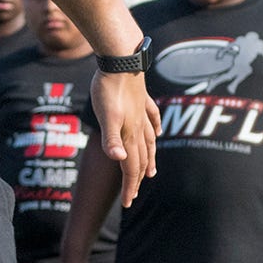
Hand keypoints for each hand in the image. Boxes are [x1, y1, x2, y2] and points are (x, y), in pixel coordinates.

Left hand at [93, 71, 159, 207]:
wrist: (121, 58)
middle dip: (136, 180)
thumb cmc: (109, 88)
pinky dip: (155, 129)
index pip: (131, 167)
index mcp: (129, 134)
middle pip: (140, 159)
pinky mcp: (142, 100)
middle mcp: (139, 127)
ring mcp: (142, 113)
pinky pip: (152, 120)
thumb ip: (110, 138)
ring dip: (149, 159)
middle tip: (132, 195)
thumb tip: (118, 160)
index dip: (129, 187)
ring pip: (149, 142)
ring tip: (151, 172)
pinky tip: (158, 131)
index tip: (126, 203)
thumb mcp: (105, 116)